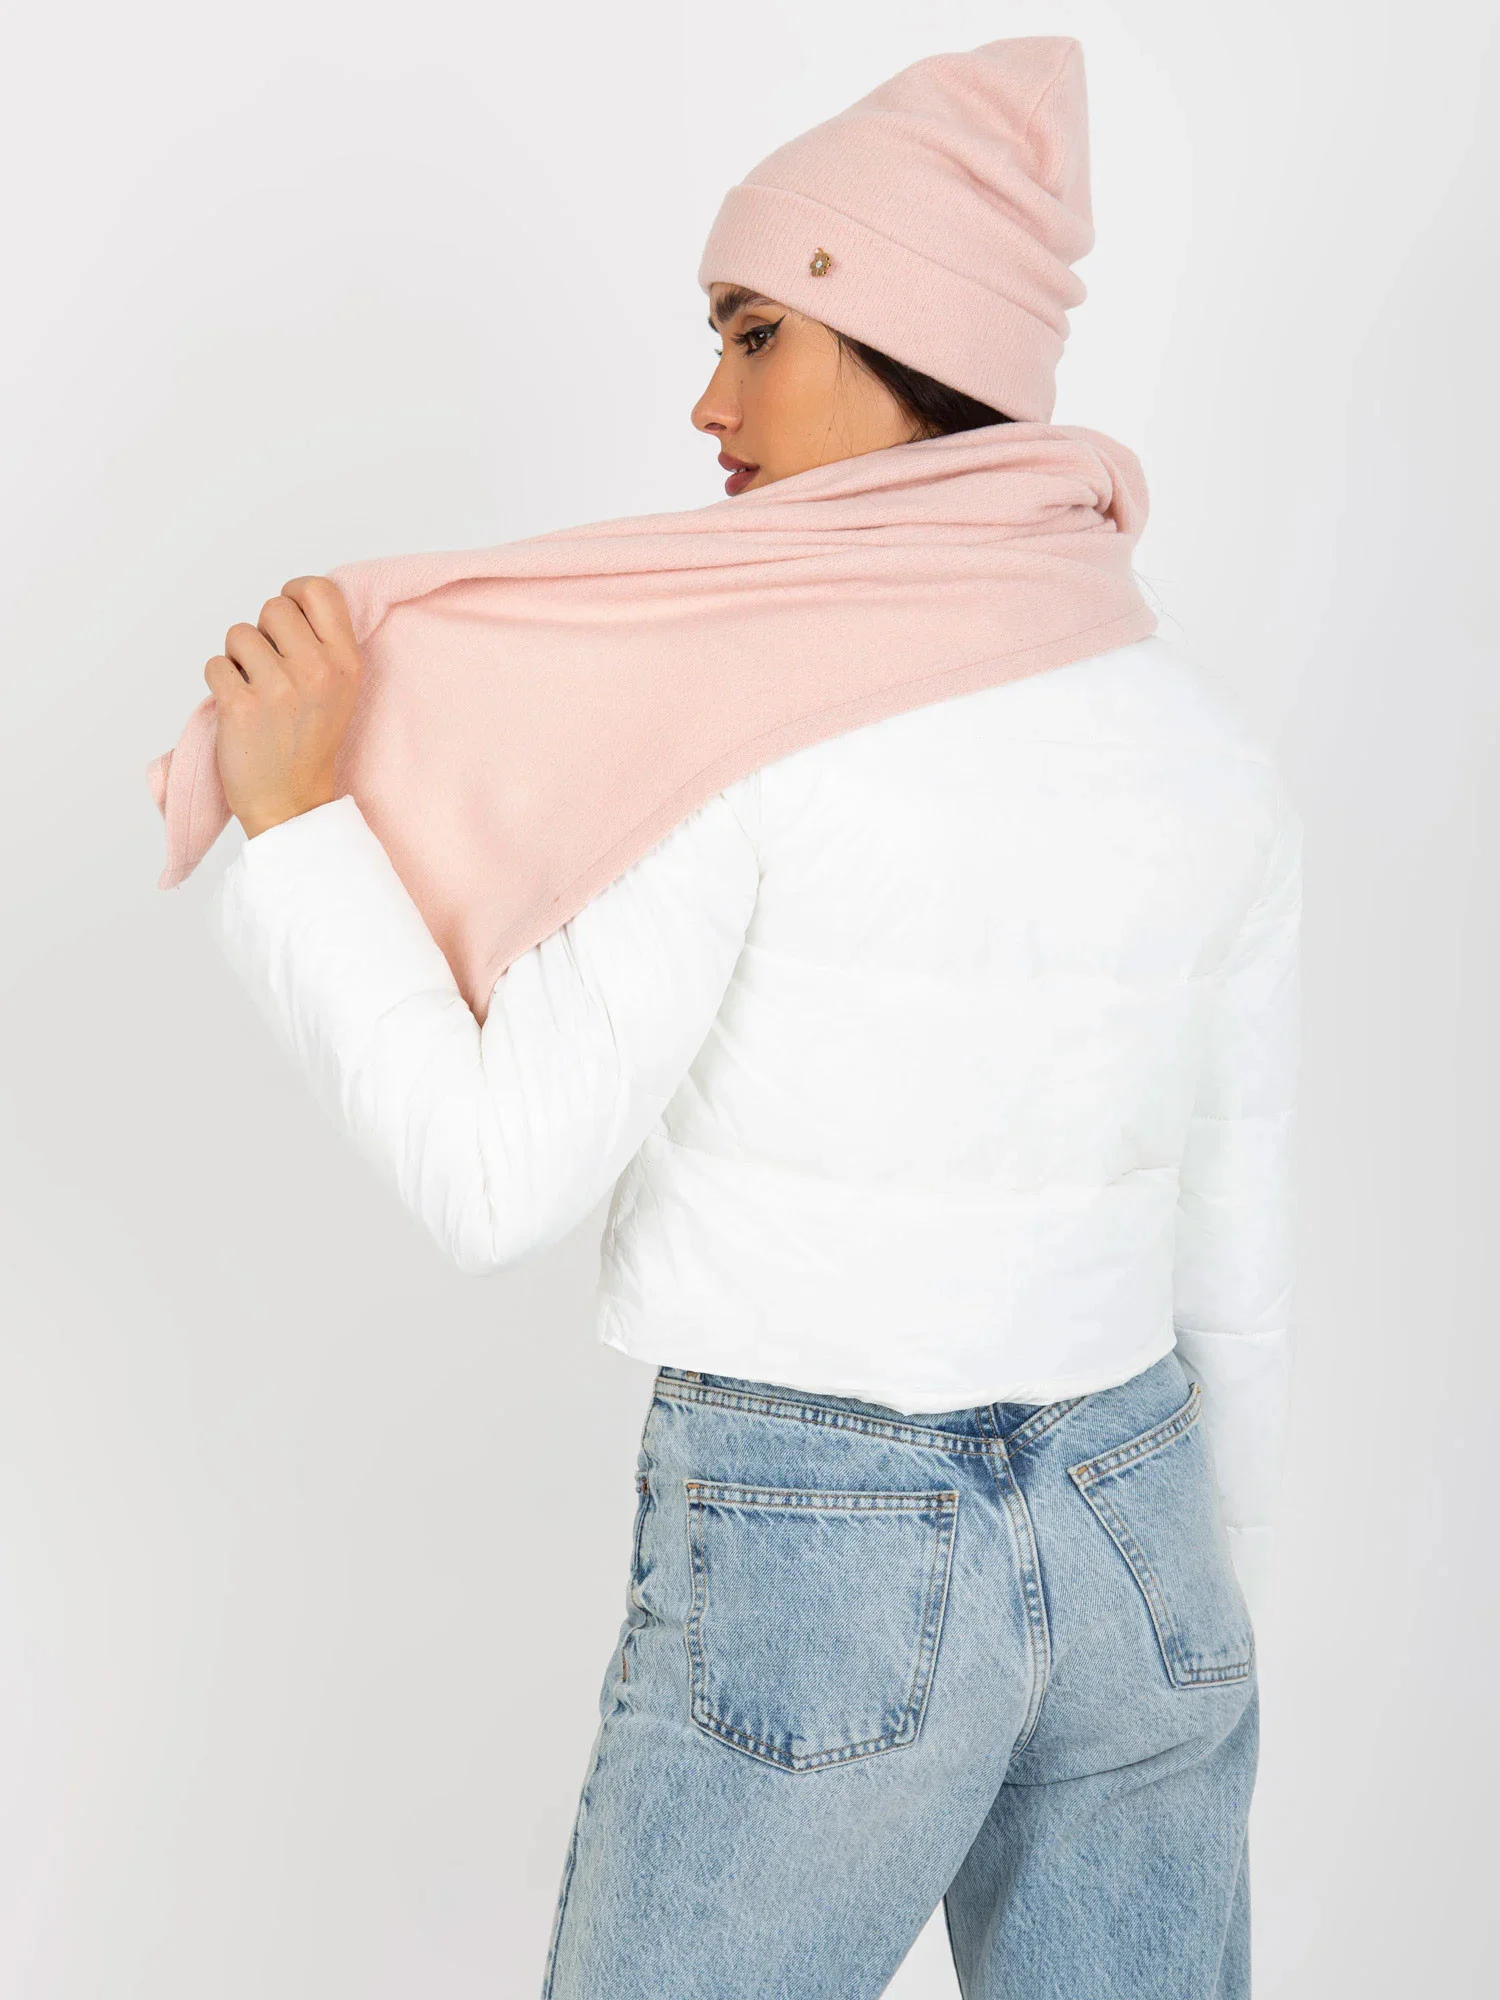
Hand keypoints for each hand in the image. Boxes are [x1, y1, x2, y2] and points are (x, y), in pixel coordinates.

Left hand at [204, 576, 361, 839]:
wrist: (292, 803)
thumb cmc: (310, 743)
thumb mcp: (339, 690)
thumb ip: (324, 644)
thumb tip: (291, 600)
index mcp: (346, 663)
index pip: (319, 590)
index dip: (294, 593)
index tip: (286, 616)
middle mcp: (317, 670)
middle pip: (273, 607)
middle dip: (263, 633)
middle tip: (269, 669)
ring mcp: (278, 688)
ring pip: (239, 633)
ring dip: (237, 658)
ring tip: (254, 690)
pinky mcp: (240, 705)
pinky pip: (215, 664)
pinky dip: (219, 683)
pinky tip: (238, 708)